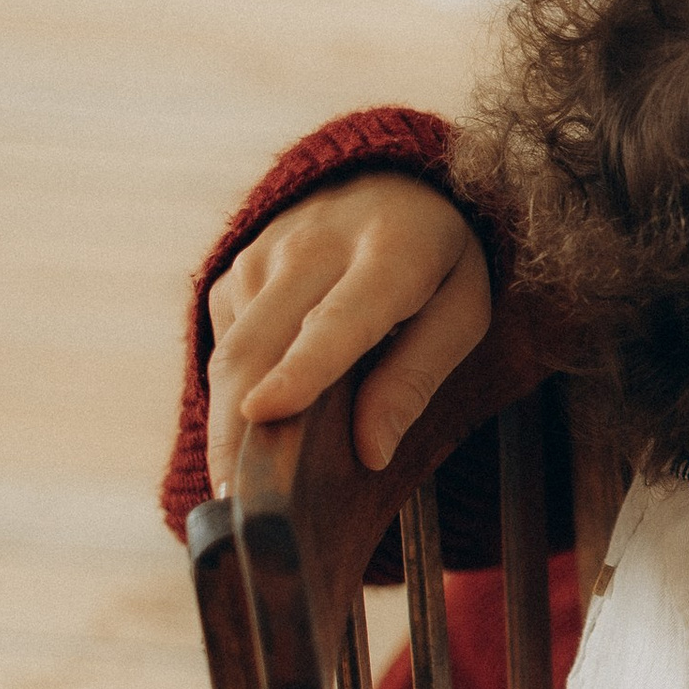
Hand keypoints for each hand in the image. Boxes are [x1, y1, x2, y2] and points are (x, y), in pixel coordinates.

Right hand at [204, 175, 491, 488]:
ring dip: (228, 425)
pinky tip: (258, 430)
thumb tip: (370, 451)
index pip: (340, 318)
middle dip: (240, 429)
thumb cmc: (440, 262)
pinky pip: (225, 345)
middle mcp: (315, 246)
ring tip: (240, 493)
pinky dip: (233, 396)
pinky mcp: (234, 271)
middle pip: (261, 346)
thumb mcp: (462, 311)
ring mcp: (264, 255)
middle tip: (239, 508)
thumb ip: (418, 377)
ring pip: (231, 353)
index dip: (303, 368)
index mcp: (390, 253)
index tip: (266, 412)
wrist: (393, 180)